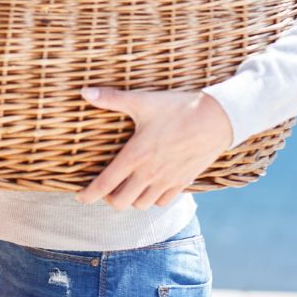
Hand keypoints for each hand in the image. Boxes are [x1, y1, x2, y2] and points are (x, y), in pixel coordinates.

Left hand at [75, 87, 234, 209]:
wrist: (218, 119)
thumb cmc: (178, 108)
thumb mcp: (143, 101)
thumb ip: (112, 99)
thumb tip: (85, 91)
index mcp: (134, 156)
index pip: (104, 185)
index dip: (88, 194)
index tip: (79, 196)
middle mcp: (149, 174)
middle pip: (120, 203)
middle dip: (108, 198)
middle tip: (106, 187)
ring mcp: (167, 181)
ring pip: (141, 205)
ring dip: (130, 199)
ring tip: (126, 187)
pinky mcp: (183, 182)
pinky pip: (162, 202)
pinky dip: (152, 199)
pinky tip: (149, 186)